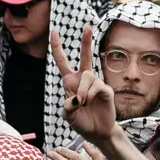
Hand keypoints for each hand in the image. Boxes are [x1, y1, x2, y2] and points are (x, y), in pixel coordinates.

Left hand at [49, 24, 117, 143]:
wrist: (96, 132)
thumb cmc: (81, 121)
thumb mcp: (67, 115)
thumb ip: (67, 107)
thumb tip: (77, 98)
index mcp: (70, 82)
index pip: (62, 61)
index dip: (57, 47)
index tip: (54, 32)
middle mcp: (83, 79)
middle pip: (85, 57)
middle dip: (86, 42)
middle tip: (88, 27)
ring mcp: (95, 83)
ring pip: (87, 77)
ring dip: (82, 91)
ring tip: (83, 103)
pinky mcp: (105, 90)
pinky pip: (96, 86)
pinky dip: (90, 95)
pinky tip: (90, 102)